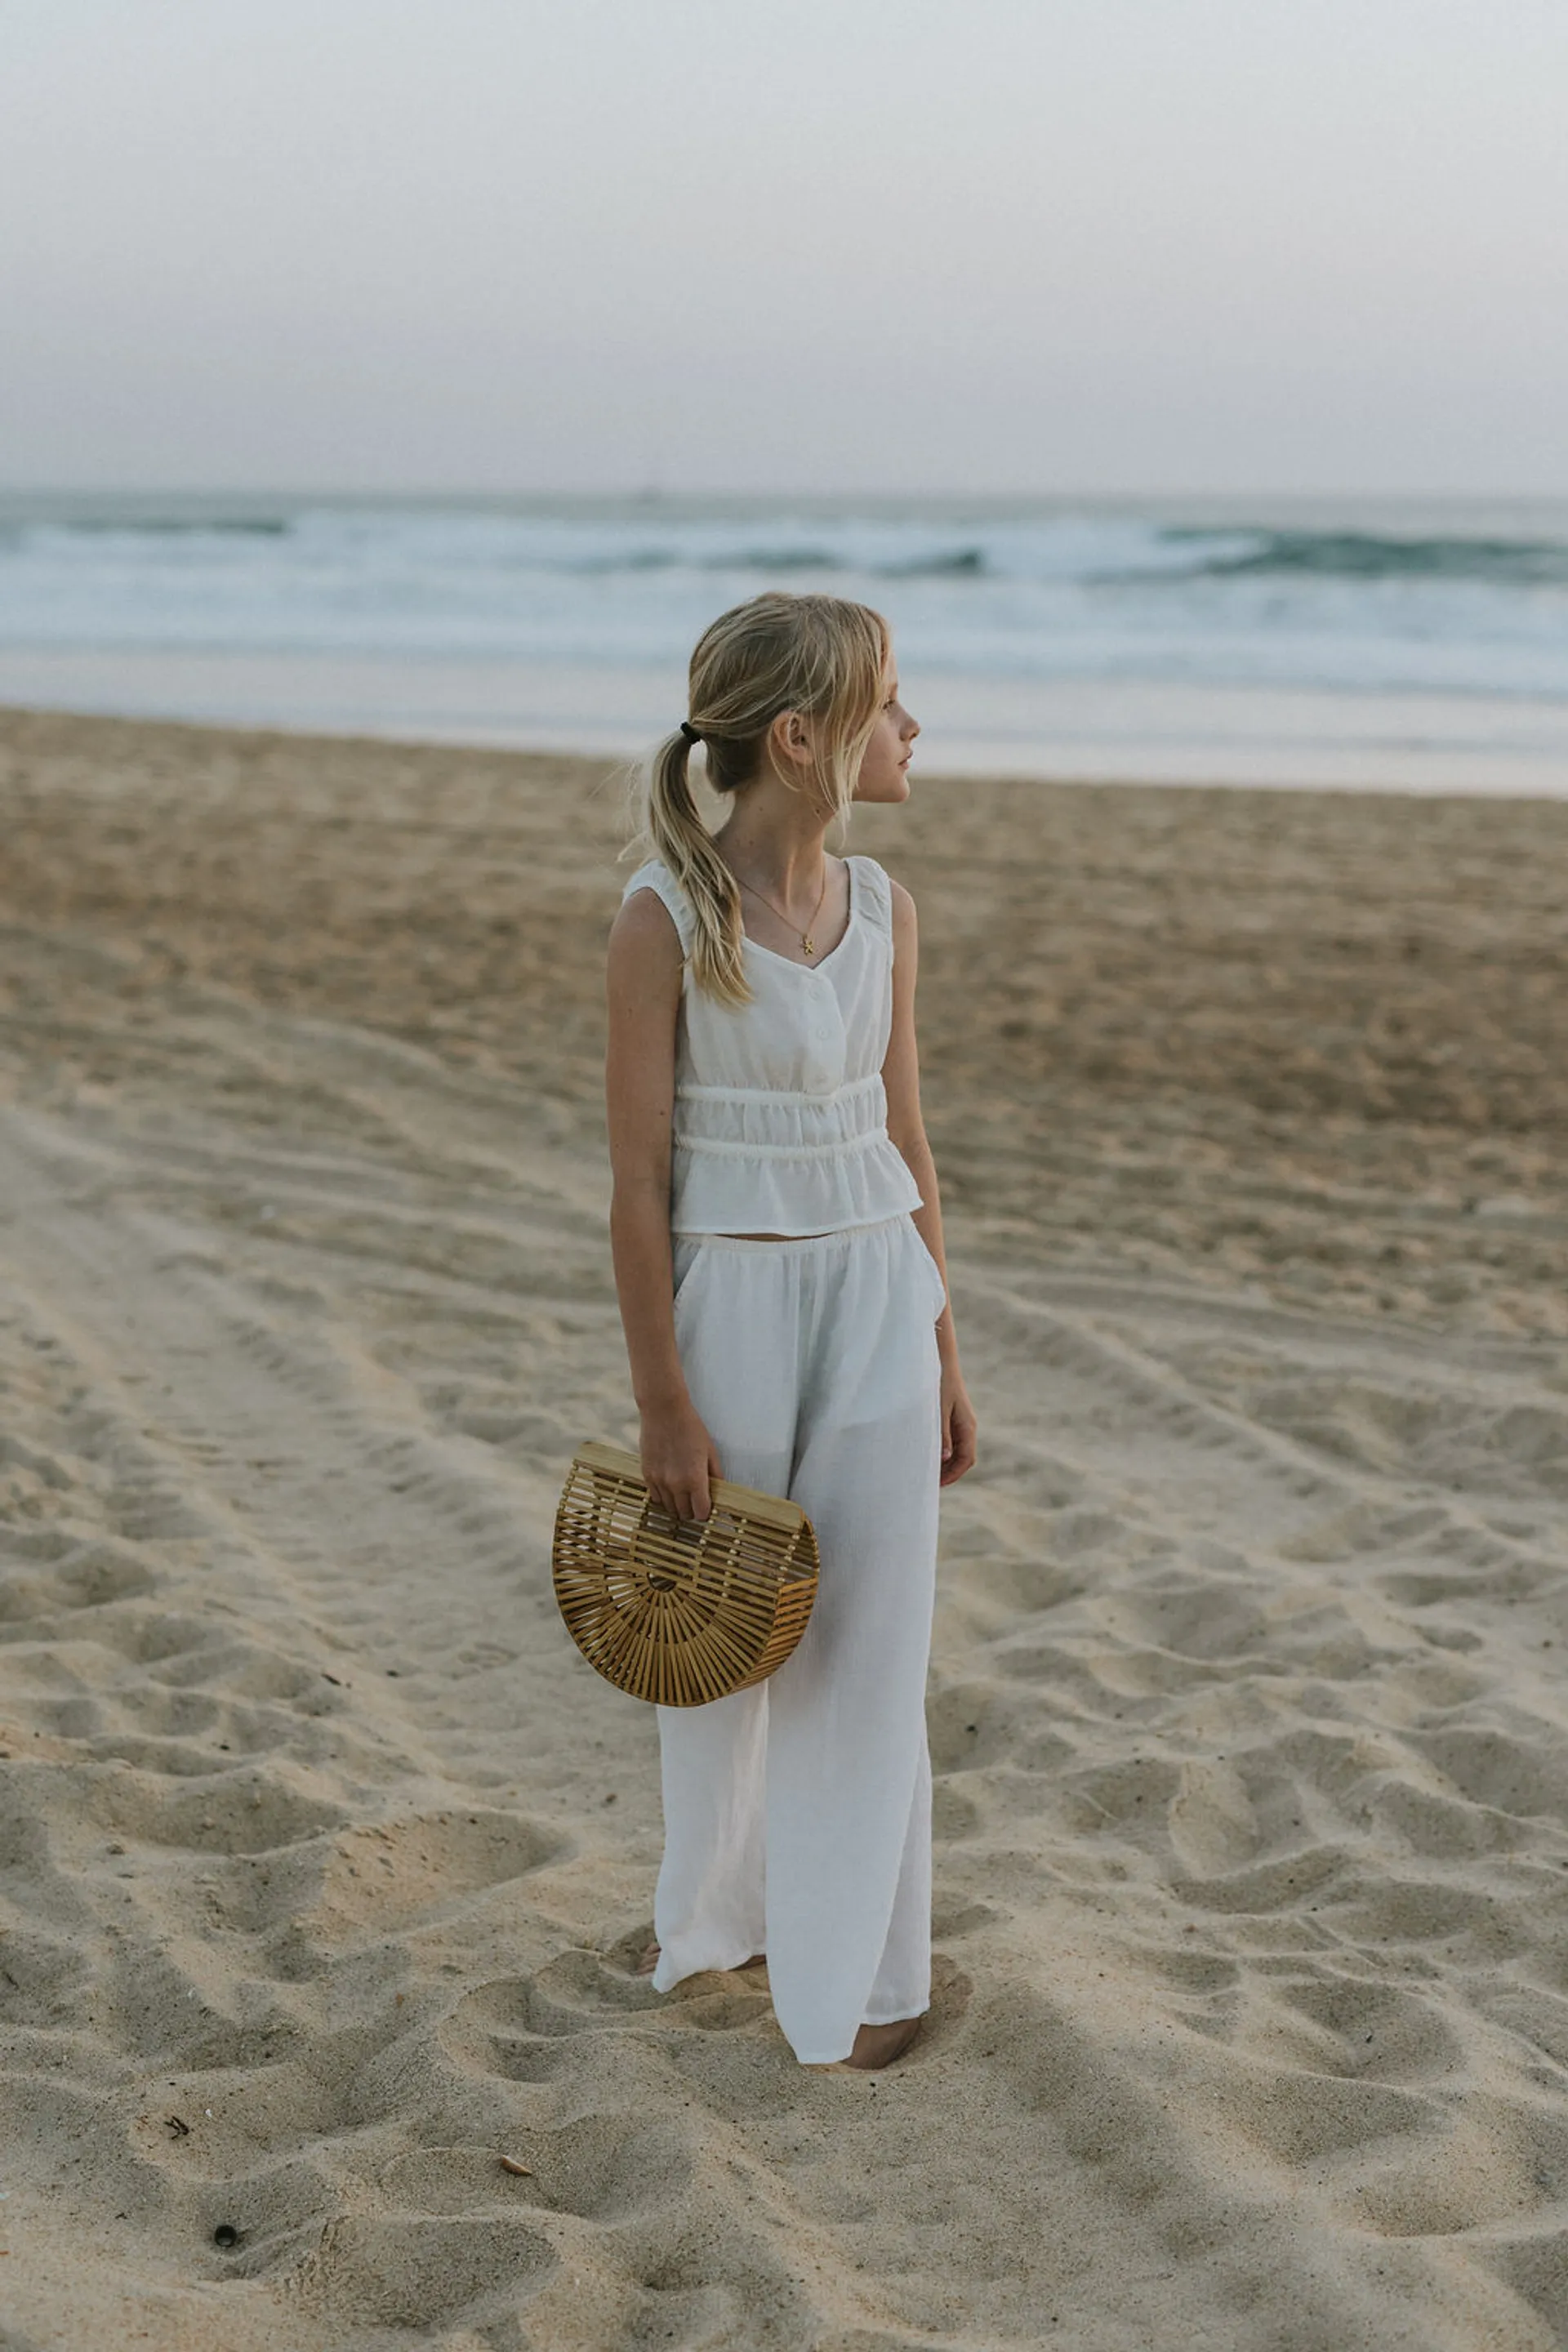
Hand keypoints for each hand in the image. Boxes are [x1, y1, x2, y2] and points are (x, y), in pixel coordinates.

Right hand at [640, 1401, 721, 1524]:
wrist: (663, 1411)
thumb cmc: (690, 1428)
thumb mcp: (710, 1451)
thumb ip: (715, 1475)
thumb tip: (719, 1492)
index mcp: (695, 1478)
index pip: (700, 1513)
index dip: (705, 1512)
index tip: (706, 1507)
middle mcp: (675, 1484)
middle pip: (685, 1514)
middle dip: (692, 1510)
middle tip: (695, 1500)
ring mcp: (659, 1481)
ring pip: (669, 1508)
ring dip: (677, 1505)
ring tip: (682, 1493)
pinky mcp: (647, 1475)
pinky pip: (656, 1498)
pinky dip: (664, 1497)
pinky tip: (669, 1486)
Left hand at [939, 1366, 976, 1486]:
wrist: (940, 1360)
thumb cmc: (938, 1383)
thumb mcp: (938, 1410)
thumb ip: (941, 1434)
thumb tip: (944, 1458)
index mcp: (967, 1427)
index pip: (966, 1460)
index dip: (953, 1475)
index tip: (936, 1485)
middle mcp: (968, 1426)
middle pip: (963, 1458)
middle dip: (948, 1472)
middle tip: (929, 1483)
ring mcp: (961, 1422)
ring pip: (957, 1450)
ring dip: (945, 1462)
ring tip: (927, 1471)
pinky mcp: (953, 1417)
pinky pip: (951, 1440)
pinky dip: (942, 1451)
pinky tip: (928, 1453)